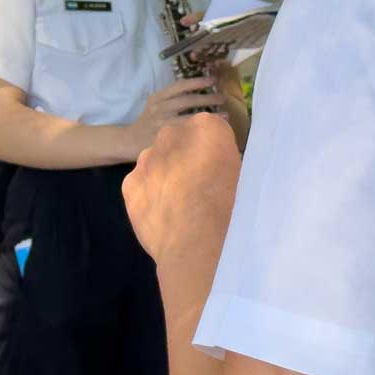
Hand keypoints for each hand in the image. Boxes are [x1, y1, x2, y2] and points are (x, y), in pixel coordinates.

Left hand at [123, 111, 241, 267]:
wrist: (198, 246)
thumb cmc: (232, 209)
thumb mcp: (245, 177)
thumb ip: (228, 162)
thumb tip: (222, 169)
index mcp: (206, 127)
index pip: (211, 129)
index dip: (215, 150)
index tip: (220, 170)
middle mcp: (171, 134)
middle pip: (179, 141)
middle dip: (187, 157)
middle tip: (200, 187)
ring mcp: (145, 159)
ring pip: (156, 161)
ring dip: (165, 174)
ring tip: (180, 205)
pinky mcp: (129, 185)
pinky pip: (141, 185)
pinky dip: (149, 195)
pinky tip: (163, 216)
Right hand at [126, 76, 224, 151]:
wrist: (129, 140)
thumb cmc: (147, 121)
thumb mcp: (155, 104)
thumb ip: (172, 98)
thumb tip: (199, 90)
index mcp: (158, 98)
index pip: (180, 86)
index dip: (197, 82)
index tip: (213, 80)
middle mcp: (159, 109)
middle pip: (187, 101)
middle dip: (207, 98)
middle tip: (222, 97)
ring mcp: (162, 125)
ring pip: (189, 118)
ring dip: (210, 116)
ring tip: (225, 115)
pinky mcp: (165, 140)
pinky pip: (187, 135)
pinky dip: (201, 132)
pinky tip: (213, 132)